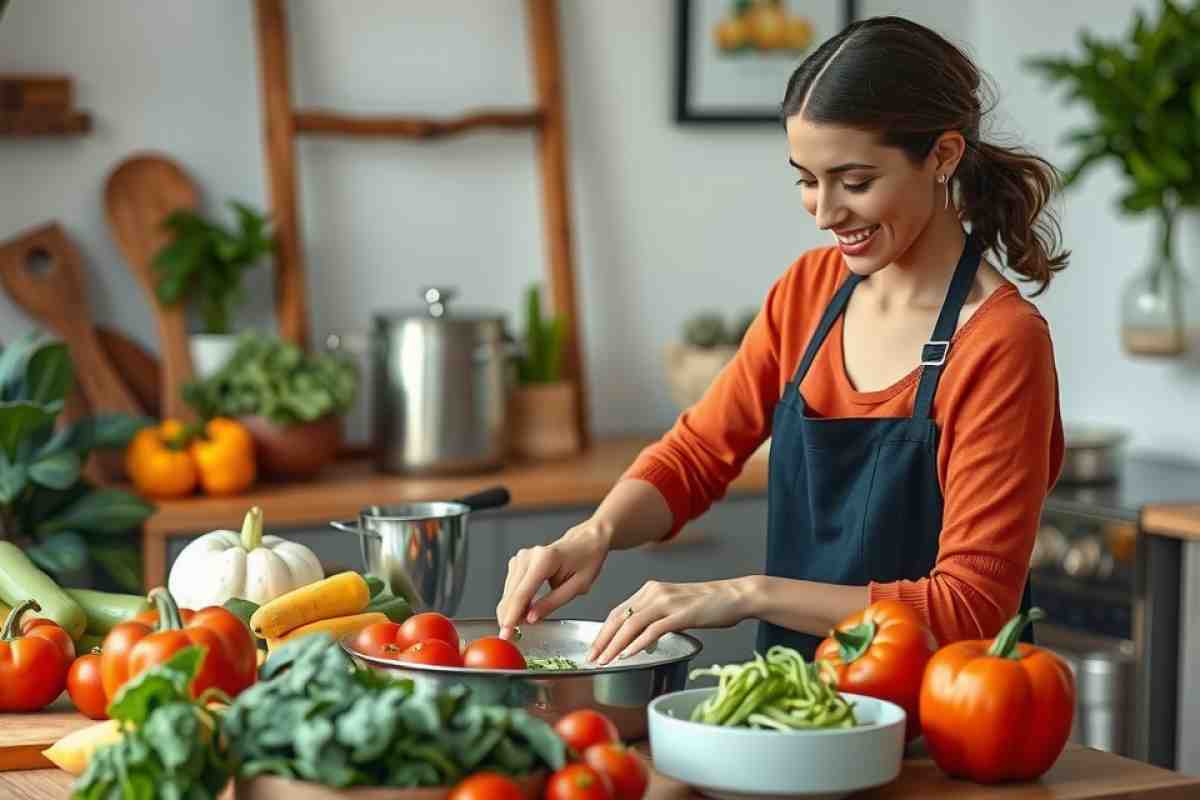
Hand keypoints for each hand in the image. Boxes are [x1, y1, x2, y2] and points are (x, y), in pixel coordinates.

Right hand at [495, 518, 612, 638]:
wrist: (585, 542)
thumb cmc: (585, 561)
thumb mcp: (577, 586)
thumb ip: (552, 603)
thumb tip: (531, 618)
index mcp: (545, 560)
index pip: (522, 593)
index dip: (512, 616)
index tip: (506, 632)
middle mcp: (529, 556)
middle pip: (511, 594)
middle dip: (508, 617)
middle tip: (510, 637)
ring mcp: (521, 557)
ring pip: (508, 592)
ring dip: (511, 610)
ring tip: (521, 625)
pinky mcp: (518, 562)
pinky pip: (511, 587)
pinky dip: (514, 601)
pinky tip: (523, 611)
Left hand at [588, 576, 759, 664]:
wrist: (735, 595)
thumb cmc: (708, 604)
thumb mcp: (674, 608)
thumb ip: (656, 619)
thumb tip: (640, 640)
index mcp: (650, 590)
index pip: (618, 612)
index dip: (602, 632)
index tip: (593, 649)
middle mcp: (654, 592)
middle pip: (620, 618)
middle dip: (602, 640)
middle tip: (592, 658)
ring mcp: (667, 602)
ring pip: (632, 624)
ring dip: (615, 645)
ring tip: (606, 661)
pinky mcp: (681, 613)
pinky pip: (653, 630)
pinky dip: (638, 643)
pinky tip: (629, 655)